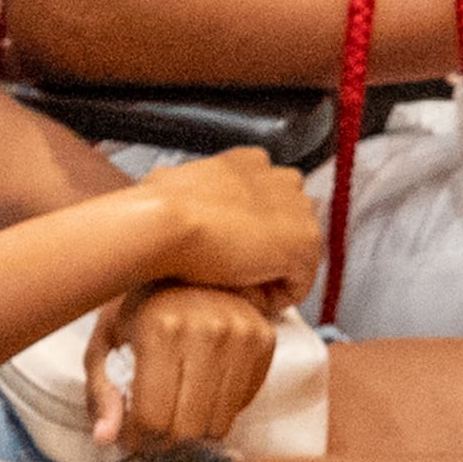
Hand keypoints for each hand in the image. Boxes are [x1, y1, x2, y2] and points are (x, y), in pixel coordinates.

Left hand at [87, 281, 278, 452]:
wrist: (190, 260)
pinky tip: (202, 390)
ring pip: (219, 423)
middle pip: (188, 427)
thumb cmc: (142, 303)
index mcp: (161, 328)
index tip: (131, 437)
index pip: (153, 416)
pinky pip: (244, 402)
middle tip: (154, 430)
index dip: (137, 438)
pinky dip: (221, 408)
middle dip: (165, 440)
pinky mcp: (265, 338)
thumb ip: (101, 389)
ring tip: (177, 413)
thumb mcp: (107, 338)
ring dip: (194, 430)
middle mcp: (207, 331)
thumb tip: (105, 438)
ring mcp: (242, 335)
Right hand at [146, 146, 321, 311]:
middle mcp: (279, 179)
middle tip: (242, 271)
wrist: (167, 223)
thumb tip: (164, 185)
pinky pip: (300, 282)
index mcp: (250, 161)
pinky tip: (252, 300)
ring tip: (244, 289)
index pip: (271, 197)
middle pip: (292, 223)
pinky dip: (279, 297)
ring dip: (275, 274)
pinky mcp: (303, 243)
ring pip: (299, 254)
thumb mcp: (170, 180)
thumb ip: (186, 186)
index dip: (254, 228)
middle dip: (272, 248)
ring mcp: (296, 210)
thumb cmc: (159, 206)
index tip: (235, 247)